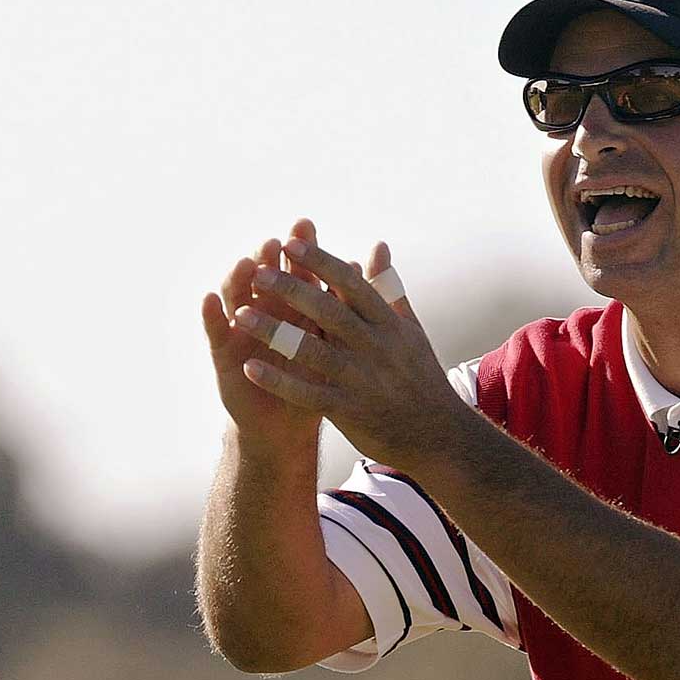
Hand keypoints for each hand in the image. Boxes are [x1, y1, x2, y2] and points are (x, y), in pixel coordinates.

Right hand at [200, 219, 330, 454]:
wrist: (287, 426)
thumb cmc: (314, 382)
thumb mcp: (334, 343)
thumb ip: (344, 302)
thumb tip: (359, 261)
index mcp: (295, 306)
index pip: (297, 269)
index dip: (300, 249)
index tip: (305, 225)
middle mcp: (265, 311)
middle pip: (265, 277)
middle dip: (268, 258)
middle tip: (274, 241)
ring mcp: (242, 330)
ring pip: (238, 298)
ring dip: (239, 280)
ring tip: (245, 263)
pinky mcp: (224, 354)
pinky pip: (216, 332)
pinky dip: (211, 316)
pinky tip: (209, 299)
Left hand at [230, 233, 462, 472]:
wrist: (438, 436)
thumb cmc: (419, 377)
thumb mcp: (409, 330)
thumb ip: (388, 289)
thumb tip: (378, 246)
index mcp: (388, 324)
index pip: (351, 284)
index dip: (320, 262)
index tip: (291, 243)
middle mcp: (376, 347)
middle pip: (329, 311)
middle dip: (292, 289)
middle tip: (257, 271)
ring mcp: (362, 380)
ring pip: (313, 350)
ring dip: (275, 331)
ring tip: (241, 314)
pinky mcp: (350, 411)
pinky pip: (308, 393)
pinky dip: (279, 381)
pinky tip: (250, 367)